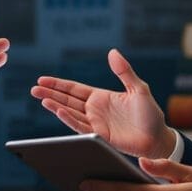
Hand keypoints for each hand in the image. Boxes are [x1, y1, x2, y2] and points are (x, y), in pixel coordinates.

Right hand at [31, 48, 174, 158]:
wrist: (158, 138)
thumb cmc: (150, 114)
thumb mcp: (138, 88)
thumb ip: (124, 71)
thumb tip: (112, 52)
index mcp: (100, 97)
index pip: (74, 89)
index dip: (58, 84)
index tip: (42, 79)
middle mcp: (94, 110)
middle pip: (67, 100)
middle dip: (50, 93)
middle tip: (33, 88)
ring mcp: (95, 123)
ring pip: (70, 113)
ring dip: (55, 106)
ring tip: (41, 98)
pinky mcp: (99, 136)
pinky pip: (80, 126)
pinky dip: (69, 119)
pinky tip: (59, 111)